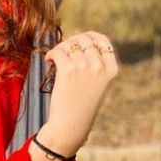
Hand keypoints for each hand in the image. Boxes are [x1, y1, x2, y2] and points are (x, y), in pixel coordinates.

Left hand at [38, 31, 119, 154]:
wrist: (71, 124)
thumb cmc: (82, 104)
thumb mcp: (97, 83)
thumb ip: (94, 63)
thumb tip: (78, 39)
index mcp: (111, 69)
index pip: (102, 40)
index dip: (88, 37)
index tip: (77, 42)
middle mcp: (99, 66)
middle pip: (84, 39)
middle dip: (71, 42)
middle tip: (63, 51)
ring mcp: (85, 67)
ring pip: (69, 44)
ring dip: (60, 48)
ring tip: (55, 58)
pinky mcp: (68, 71)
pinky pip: (58, 52)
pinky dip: (51, 54)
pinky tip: (48, 61)